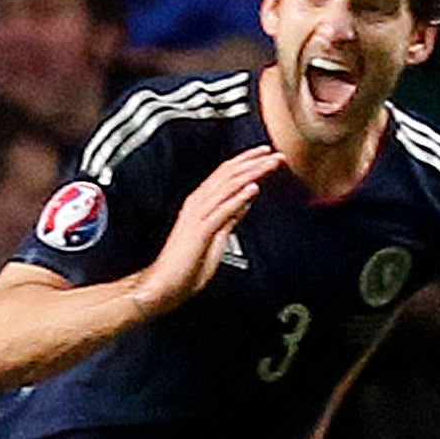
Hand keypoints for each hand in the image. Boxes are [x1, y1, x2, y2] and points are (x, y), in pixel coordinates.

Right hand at [131, 146, 280, 317]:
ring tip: (269, 164)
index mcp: (200, 205)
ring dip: (250, 173)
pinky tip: (252, 189)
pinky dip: (237, 198)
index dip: (246, 162)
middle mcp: (197, 205)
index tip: (266, 154)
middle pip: (227, 176)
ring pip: (226, 187)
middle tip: (275, 153)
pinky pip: (221, 211)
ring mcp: (197, 217)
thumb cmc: (186, 266)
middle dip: (253, 162)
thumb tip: (245, 200)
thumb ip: (230, 216)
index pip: (225, 176)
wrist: (164, 285)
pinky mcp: (199, 231)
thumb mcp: (216, 235)